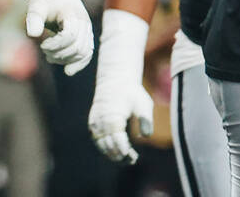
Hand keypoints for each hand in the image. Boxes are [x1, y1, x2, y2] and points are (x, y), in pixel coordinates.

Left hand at [23, 0, 93, 74]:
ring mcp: (87, 30)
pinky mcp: (86, 36)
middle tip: (43, 50)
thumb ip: (34, 18)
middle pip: (77, 47)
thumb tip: (32, 34)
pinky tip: (68, 71)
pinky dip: (78, 63)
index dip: (55, 44)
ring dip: (66, 59)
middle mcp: (84, 23)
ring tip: (49, 57)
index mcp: (73, 14)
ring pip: (83, 53)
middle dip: (59, 54)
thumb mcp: (36, 4)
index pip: (69, 36)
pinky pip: (87, 53)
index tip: (42, 45)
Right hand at [88, 9, 152, 162]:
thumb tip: (146, 136)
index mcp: (113, 117)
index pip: (117, 142)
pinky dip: (104, 147)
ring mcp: (95, 122)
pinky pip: (97, 139)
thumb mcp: (143, 103)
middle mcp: (101, 121)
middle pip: (108, 146)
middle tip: (132, 159)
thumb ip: (146, 119)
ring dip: (112, 154)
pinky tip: (115, 150)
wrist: (114, 80)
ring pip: (101, 145)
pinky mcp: (93, 123)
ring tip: (125, 158)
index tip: (134, 157)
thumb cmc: (131, 92)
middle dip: (119, 156)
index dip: (125, 152)